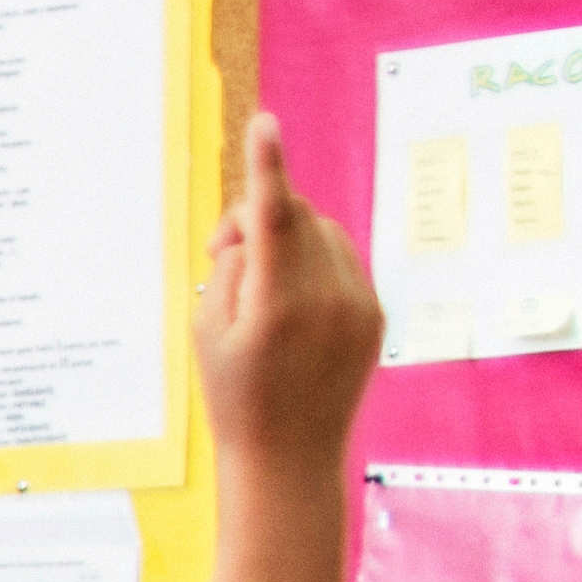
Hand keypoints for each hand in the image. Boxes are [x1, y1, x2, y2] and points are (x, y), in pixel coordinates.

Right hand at [194, 106, 378, 469]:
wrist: (288, 458)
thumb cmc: (235, 396)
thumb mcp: (208, 330)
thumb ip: (232, 267)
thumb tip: (256, 230)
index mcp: (278, 305)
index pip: (273, 217)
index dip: (266, 166)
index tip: (265, 123)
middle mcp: (328, 298)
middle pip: (296, 216)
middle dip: (258, 217)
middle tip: (221, 255)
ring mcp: (358, 305)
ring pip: (322, 232)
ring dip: (287, 237)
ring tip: (256, 285)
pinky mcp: (373, 314)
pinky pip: (342, 259)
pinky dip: (312, 260)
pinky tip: (288, 302)